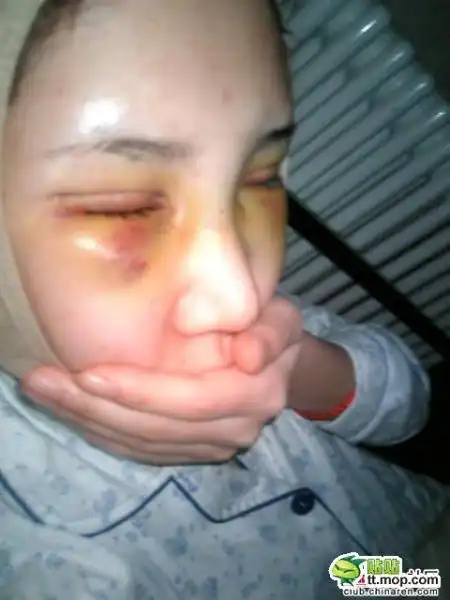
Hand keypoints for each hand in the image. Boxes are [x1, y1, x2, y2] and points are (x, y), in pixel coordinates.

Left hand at [22, 296, 303, 463]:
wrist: (281, 367)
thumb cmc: (271, 329)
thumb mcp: (282, 318)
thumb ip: (271, 333)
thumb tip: (248, 356)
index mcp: (254, 396)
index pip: (191, 400)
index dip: (140, 391)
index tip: (88, 373)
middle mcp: (233, 430)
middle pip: (155, 428)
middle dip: (96, 408)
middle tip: (42, 381)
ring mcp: (211, 447)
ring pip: (141, 444)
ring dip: (87, 421)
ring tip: (43, 391)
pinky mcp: (192, 451)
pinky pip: (140, 450)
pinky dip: (101, 431)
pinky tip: (70, 409)